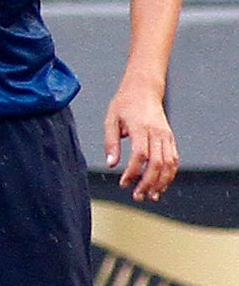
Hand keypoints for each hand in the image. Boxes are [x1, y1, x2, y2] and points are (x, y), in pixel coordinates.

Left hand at [107, 78, 177, 201]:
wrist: (144, 89)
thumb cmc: (125, 103)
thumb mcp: (111, 120)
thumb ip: (111, 143)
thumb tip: (111, 164)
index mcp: (140, 127)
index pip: (140, 155)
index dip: (132, 172)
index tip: (123, 183)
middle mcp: (157, 132)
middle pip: (157, 163)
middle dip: (148, 183)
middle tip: (137, 196)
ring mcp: (166, 135)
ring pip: (169, 163)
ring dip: (162, 182)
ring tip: (151, 195)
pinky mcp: (170, 138)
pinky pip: (174, 159)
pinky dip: (169, 174)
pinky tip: (161, 184)